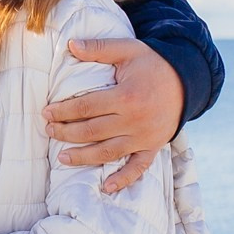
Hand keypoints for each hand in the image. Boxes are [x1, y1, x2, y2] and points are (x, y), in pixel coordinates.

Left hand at [45, 38, 181, 193]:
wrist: (187, 80)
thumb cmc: (153, 64)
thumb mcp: (128, 49)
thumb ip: (99, 48)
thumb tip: (70, 45)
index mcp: (126, 97)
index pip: (86, 107)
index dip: (63, 111)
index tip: (46, 112)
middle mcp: (134, 121)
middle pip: (92, 132)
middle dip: (66, 133)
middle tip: (49, 131)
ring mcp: (144, 137)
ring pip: (108, 152)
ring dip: (83, 158)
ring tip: (62, 158)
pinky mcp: (153, 147)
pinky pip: (138, 167)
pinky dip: (124, 179)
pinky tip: (106, 188)